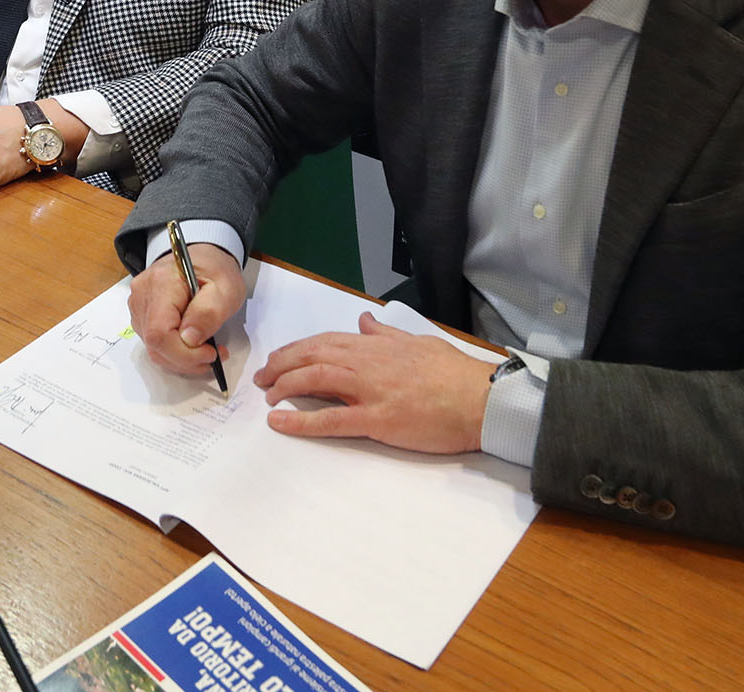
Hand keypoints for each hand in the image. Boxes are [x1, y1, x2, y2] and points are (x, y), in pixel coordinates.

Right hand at [128, 242, 244, 376]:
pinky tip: (193, 345)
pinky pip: (154, 343)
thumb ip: (209, 312)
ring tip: (207, 350)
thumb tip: (190, 339)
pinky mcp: (141, 314)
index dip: (184, 353)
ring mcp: (138, 305)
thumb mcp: (226, 287)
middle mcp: (142, 295)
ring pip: (153, 348)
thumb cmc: (214, 268)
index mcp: (161, 283)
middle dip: (187, 360)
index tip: (211, 353)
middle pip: (155, 344)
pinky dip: (174, 352)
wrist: (200, 255)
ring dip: (182, 359)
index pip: (160, 333)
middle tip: (215, 355)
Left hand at [253, 313, 493, 453]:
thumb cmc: (455, 373)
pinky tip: (279, 423)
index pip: (324, 341)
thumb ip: (387, 333)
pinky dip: (301, 420)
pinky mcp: (377, 419)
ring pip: (314, 379)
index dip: (296, 350)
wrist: (481, 399)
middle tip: (263, 378)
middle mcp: (366, 362)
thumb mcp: (419, 342)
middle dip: (281, 365)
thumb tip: (365, 320)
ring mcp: (370, 390)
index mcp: (376, 345)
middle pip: (311, 356)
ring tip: (267, 396)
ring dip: (284, 386)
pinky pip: (330, 420)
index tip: (280, 359)